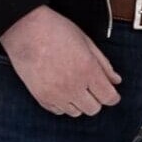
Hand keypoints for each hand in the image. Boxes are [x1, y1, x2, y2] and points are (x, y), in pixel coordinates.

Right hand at [0, 5, 121, 116]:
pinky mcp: (40, 97)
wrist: (25, 29)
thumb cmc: (57, 30)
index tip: (111, 92)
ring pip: (76, 112)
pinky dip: (63, 104)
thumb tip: (116, 80)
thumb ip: (104, 64)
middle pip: (93, 109)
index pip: (108, 97)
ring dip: (80, 103)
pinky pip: (58, 111)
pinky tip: (62, 90)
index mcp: (88, 70)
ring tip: (75, 86)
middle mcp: (73, 86)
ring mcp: (55, 94)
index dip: (113, 96)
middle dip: (97, 99)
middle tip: (93, 87)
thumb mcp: (87, 42)